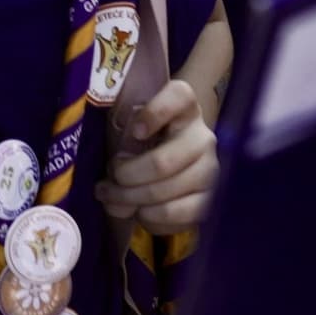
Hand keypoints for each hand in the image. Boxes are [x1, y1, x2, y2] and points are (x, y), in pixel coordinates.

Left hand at [94, 79, 215, 232]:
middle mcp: (203, 136)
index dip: (155, 112)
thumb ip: (120, 143)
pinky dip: (150, 217)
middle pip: (161, 162)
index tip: (135, 131)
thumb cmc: (144, 143)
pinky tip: (139, 211)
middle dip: (126, 177)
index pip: (178, 97)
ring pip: (165, 192)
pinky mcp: (210, 201)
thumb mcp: (131, 131)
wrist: (174, 169)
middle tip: (105, 184)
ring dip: (131, 200)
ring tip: (113, 200)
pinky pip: (175, 214)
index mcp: (183, 107)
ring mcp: (210, 170)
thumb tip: (110, 184)